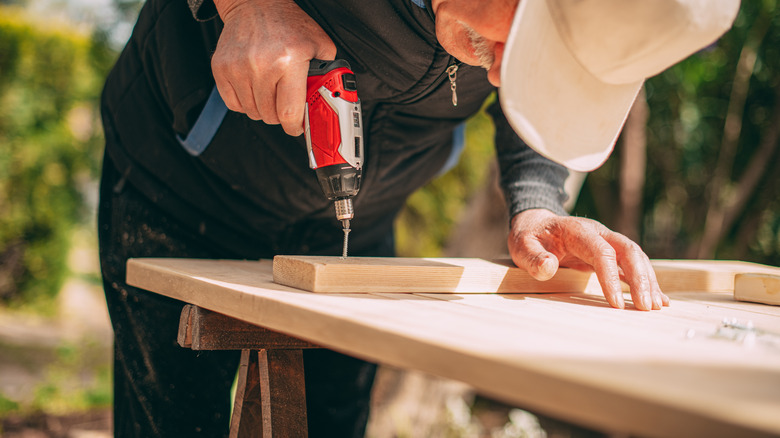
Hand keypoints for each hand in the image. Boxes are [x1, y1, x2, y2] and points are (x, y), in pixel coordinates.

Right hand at [211, 0, 335, 135]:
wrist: (255, 4)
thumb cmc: (287, 24)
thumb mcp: (319, 44)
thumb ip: (327, 73)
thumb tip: (329, 100)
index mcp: (289, 60)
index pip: (289, 112)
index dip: (294, 126)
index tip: (297, 128)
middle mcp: (262, 65)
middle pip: (270, 115)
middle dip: (280, 115)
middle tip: (284, 103)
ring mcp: (238, 67)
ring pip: (252, 112)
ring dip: (263, 109)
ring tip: (270, 92)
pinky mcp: (222, 68)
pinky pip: (233, 104)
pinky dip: (245, 103)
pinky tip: (254, 89)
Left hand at [508, 209, 669, 310]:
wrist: (535, 225)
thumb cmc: (529, 238)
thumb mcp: (522, 246)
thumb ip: (533, 257)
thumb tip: (548, 267)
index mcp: (577, 231)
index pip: (601, 252)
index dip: (610, 277)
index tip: (615, 304)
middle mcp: (598, 233)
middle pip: (628, 251)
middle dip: (640, 278)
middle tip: (646, 307)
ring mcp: (607, 241)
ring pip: (636, 257)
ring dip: (648, 281)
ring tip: (656, 306)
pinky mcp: (610, 252)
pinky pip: (633, 264)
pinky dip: (646, 281)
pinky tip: (658, 299)